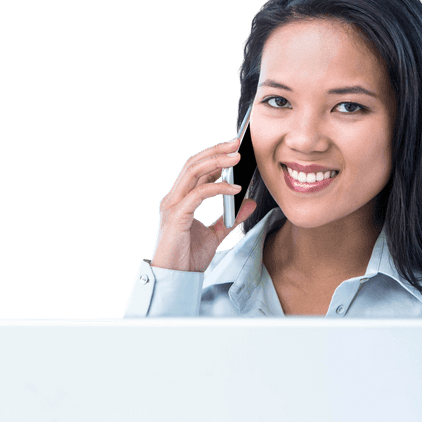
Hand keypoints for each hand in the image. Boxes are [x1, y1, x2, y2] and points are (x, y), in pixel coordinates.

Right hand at [149, 138, 257, 271]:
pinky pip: (200, 193)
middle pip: (193, 164)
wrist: (175, 278)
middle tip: (236, 143)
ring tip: (237, 157)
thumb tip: (248, 202)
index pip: (195, 169)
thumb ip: (230, 218)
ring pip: (193, 172)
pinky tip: (234, 189)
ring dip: (216, 161)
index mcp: (179, 200)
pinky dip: (219, 188)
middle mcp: (173, 198)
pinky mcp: (177, 215)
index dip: (213, 155)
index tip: (233, 148)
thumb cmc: (187, 258)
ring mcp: (172, 205)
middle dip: (215, 150)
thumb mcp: (215, 234)